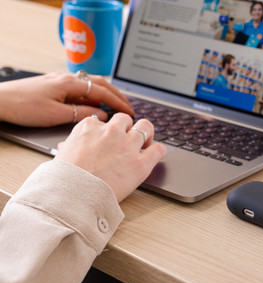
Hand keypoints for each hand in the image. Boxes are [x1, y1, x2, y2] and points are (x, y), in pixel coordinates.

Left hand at [0, 72, 132, 126]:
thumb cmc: (23, 107)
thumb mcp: (56, 115)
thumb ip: (82, 114)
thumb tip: (102, 115)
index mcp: (69, 83)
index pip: (101, 91)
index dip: (118, 102)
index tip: (129, 112)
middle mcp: (67, 78)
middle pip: (99, 84)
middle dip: (116, 95)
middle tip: (128, 107)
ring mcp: (60, 81)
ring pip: (90, 84)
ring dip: (106, 94)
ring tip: (116, 104)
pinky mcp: (54, 86)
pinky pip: (80, 88)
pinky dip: (93, 95)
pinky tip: (94, 104)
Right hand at [55, 113, 166, 201]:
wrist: (72, 197)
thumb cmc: (64, 179)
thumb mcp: (61, 157)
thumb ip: (69, 147)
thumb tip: (66, 147)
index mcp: (89, 127)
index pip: (103, 121)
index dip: (108, 132)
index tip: (109, 141)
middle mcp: (110, 132)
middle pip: (126, 119)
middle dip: (128, 128)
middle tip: (128, 140)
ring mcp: (127, 146)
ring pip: (146, 127)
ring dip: (146, 134)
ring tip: (145, 144)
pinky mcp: (140, 163)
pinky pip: (159, 149)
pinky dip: (159, 151)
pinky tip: (155, 155)